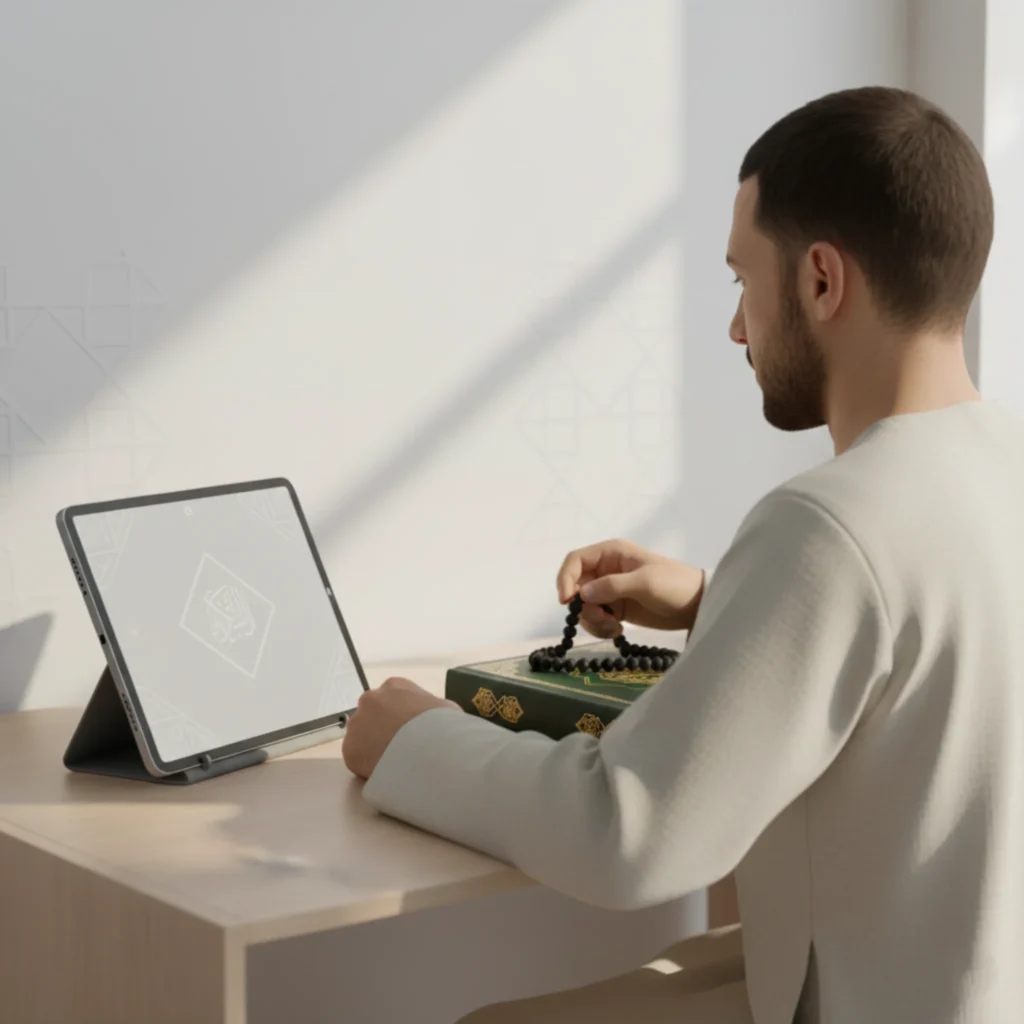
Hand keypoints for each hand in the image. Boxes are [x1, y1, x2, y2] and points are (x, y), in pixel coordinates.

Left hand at [341, 677, 460, 780]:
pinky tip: (385, 771)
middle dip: (383, 729)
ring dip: (373, 746)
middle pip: (373, 715)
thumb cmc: (443, 726)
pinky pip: (358, 758)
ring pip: (362, 736)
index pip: (393, 699)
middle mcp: (369, 699)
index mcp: (394, 686)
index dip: (402, 717)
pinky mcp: (349, 750)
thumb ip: (431, 708)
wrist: (429, 751)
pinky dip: (368, 765)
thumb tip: (434, 718)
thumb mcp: (445, 708)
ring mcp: (356, 724)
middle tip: (400, 747)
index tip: (411, 731)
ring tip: (394, 762)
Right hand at [556, 538, 706, 638]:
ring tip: (613, 627)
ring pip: (583, 606)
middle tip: (601, 618)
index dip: (565, 578)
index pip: (575, 560)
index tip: (567, 601)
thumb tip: (581, 594)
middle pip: (575, 586)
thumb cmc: (674, 585)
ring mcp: (610, 591)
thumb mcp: (644, 582)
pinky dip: (600, 628)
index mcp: (612, 553)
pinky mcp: (616, 609)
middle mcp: (606, 570)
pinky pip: (595, 618)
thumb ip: (611, 586)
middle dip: (582, 606)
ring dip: (592, 620)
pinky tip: (618, 632)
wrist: (698, 606)